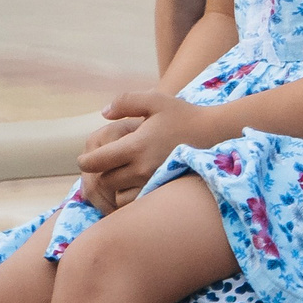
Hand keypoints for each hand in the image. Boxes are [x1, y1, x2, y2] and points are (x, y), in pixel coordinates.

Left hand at [79, 93, 212, 204]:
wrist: (216, 134)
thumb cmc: (184, 115)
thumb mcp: (156, 100)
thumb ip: (126, 102)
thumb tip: (104, 114)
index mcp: (135, 146)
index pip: (95, 162)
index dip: (86, 161)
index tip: (87, 158)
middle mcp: (142, 167)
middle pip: (105, 180)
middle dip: (101, 173)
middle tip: (105, 165)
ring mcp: (153, 181)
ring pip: (118, 194)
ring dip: (115, 186)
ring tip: (120, 175)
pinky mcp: (162, 189)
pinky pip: (135, 202)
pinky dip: (129, 196)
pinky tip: (133, 184)